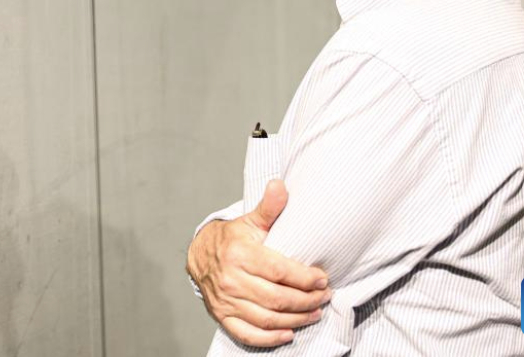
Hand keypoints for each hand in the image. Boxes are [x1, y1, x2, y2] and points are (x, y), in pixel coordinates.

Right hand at [187, 180, 331, 346]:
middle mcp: (231, 280)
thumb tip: (280, 184)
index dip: (305, 278)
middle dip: (306, 300)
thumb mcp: (250, 221)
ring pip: (267, 318)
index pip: (280, 272)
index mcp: (239, 255)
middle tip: (324, 297)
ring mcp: (226, 301)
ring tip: (315, 313)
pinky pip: (248, 334)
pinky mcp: (223, 316)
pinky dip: (270, 338)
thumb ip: (269, 206)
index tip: (322, 279)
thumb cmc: (232, 238)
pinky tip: (289, 333)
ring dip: (296, 320)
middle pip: (277, 298)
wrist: (200, 254)